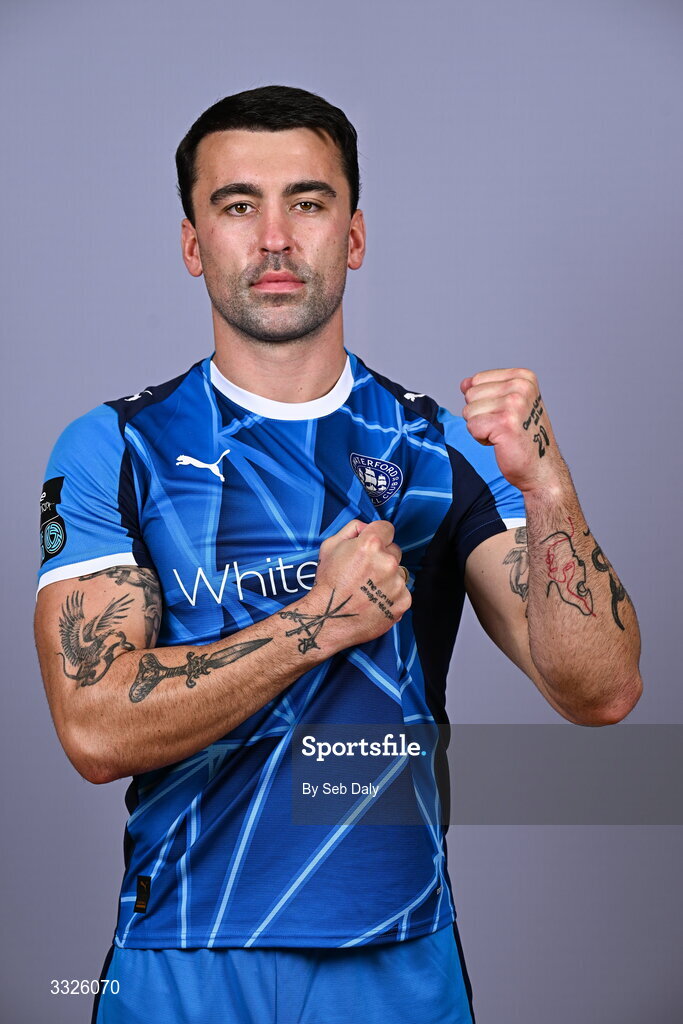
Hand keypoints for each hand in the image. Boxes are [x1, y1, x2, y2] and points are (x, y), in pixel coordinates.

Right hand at [309, 519, 411, 649]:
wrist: (329, 619)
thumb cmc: (328, 584)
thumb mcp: (330, 546)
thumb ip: (352, 529)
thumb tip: (366, 527)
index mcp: (370, 544)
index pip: (387, 528)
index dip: (378, 535)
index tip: (373, 545)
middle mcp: (387, 562)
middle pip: (394, 551)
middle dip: (382, 557)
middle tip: (365, 572)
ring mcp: (397, 583)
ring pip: (398, 573)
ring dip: (388, 578)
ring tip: (368, 590)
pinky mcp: (403, 601)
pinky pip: (402, 592)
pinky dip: (391, 596)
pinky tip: (375, 601)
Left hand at [460, 368, 565, 493]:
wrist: (541, 469)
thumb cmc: (524, 438)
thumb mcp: (508, 404)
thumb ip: (486, 390)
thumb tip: (464, 384)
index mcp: (523, 377)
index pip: (476, 380)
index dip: (482, 402)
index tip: (504, 415)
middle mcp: (521, 386)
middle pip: (470, 395)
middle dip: (480, 415)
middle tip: (504, 427)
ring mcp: (514, 403)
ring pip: (469, 411)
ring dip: (480, 428)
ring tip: (503, 434)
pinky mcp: (505, 423)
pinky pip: (472, 426)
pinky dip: (481, 438)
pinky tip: (500, 442)